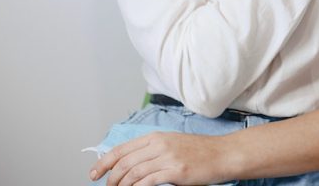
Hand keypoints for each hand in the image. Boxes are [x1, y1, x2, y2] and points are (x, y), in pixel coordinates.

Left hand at [89, 131, 235, 185]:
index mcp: (156, 137)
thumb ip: (152, 150)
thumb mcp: (172, 144)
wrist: (223, 154)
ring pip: (133, 173)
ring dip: (121, 185)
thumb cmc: (200, 151)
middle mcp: (159, 144)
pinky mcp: (176, 171)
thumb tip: (129, 162)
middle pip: (124, 162)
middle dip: (110, 178)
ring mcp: (167, 157)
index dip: (104, 162)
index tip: (94, 173)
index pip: (121, 149)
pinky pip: (148, 181)